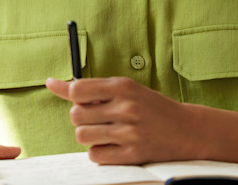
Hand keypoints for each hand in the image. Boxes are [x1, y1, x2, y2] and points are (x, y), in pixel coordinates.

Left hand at [44, 77, 193, 164]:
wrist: (187, 130)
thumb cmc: (150, 107)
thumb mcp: (124, 89)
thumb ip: (89, 88)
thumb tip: (50, 83)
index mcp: (123, 86)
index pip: (77, 90)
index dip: (74, 97)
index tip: (85, 101)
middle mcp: (126, 108)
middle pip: (75, 116)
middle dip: (82, 118)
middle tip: (98, 118)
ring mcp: (129, 133)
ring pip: (82, 136)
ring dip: (89, 136)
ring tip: (105, 133)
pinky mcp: (132, 155)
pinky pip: (96, 156)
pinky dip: (99, 153)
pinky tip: (113, 146)